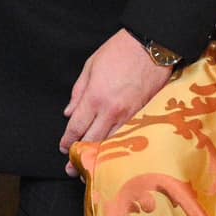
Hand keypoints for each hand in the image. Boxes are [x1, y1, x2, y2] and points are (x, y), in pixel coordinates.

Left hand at [60, 29, 172, 166]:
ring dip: (98, 157)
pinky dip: (117, 148)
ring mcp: (129, 115)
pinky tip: (112, 156)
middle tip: (71, 168)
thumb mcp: (90, 66)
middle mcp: (111, 110)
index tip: (63, 148)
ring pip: (111, 143)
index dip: (68, 140)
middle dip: (79, 156)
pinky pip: (127, 137)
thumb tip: (69, 112)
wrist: (151, 46)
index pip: (77, 127)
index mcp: (95, 97)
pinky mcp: (143, 116)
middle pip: (92, 140)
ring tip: (90, 169)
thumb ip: (78, 91)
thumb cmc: (120, 51)